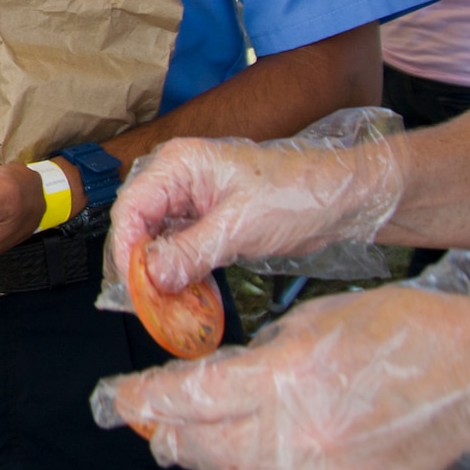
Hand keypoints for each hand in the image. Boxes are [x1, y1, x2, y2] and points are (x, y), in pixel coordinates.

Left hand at [96, 278, 469, 469]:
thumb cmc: (398, 334)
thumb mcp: (310, 322)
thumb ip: (254, 355)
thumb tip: (211, 376)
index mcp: (284, 378)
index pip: (188, 399)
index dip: (143, 402)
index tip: (113, 402)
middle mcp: (298, 435)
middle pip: (202, 447)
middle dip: (167, 434)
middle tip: (151, 425)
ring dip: (216, 461)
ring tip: (211, 440)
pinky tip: (269, 458)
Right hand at [109, 127, 403, 295]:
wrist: (343, 200)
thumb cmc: (297, 196)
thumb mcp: (239, 227)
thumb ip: (190, 252)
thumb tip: (150, 277)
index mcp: (178, 165)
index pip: (131, 207)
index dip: (126, 248)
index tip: (133, 285)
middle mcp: (178, 179)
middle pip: (139, 224)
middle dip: (141, 263)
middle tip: (146, 301)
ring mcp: (192, 201)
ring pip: (158, 240)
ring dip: (161, 272)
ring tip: (164, 304)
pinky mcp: (207, 222)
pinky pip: (180, 248)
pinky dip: (181, 272)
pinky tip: (184, 294)